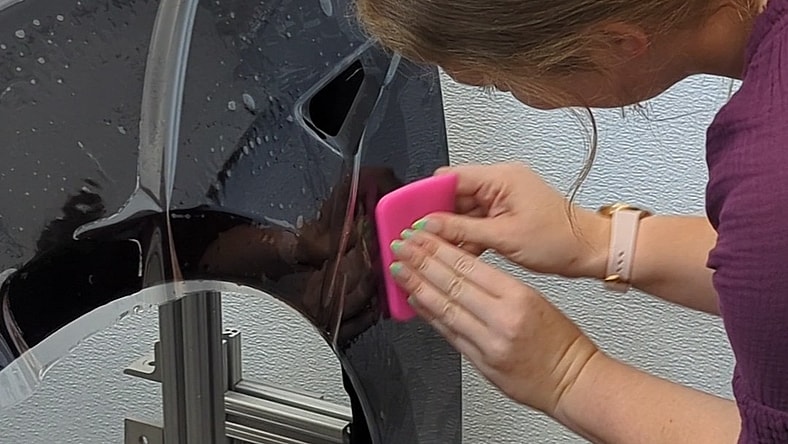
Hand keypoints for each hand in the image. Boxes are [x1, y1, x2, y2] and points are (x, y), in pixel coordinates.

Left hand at [389, 228, 598, 414]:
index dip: (439, 248)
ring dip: (417, 286)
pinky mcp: (480, 363)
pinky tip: (415, 300)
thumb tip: (461, 270)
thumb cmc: (561, 342)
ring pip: (445, 307)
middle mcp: (502, 318)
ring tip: (399, 269)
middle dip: (421, 261)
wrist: (573, 381)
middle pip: (452, 283)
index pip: (469, 265)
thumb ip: (498, 286)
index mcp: (519, 296)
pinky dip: (429, 315)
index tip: (421, 235)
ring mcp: (489, 342)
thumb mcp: (536, 300)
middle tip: (401, 246)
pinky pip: (448, 333)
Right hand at [420, 162, 608, 278]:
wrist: (590, 250)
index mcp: (501, 177)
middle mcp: (501, 181)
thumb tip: (429, 226)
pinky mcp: (507, 212)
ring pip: (463, 209)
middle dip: (435, 215)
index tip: (408, 212)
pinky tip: (458, 252)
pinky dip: (466, 235)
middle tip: (418, 236)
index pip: (450, 177)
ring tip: (436, 248)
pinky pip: (476, 219)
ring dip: (451, 229)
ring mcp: (504, 197)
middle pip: (453, 193)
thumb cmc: (560, 239)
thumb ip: (462, 230)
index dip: (425, 195)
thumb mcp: (504, 237)